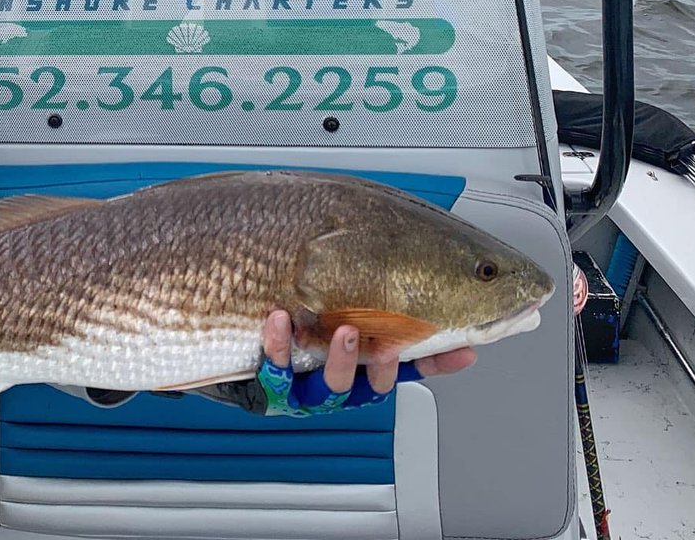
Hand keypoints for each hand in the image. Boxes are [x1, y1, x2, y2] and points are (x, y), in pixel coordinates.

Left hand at [254, 310, 476, 415]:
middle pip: (372, 384)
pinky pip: (276, 370)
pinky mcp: (272, 382)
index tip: (461, 348)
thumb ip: (384, 314)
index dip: (438, 361)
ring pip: (329, 386)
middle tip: (389, 341)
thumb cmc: (298, 324)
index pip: (412, 365)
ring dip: (339, 359)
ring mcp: (306, 386)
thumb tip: (437, 307)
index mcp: (362, 365)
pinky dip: (279, 346)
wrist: (233, 339)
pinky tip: (280, 319)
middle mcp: (339, 381)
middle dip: (384, 364)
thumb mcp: (346, 318)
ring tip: (342, 330)